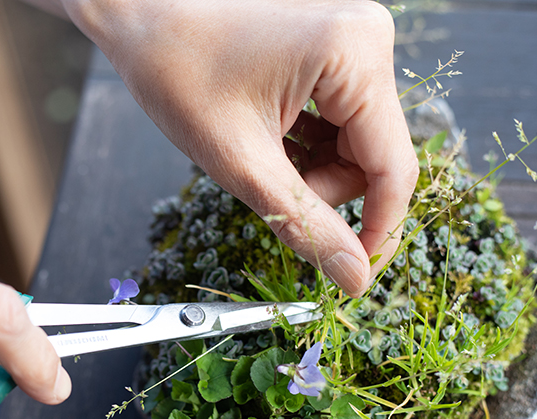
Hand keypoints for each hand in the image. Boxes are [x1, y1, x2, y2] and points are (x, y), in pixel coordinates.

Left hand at [60, 0, 418, 295]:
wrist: (143, 18)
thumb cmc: (177, 71)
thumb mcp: (241, 162)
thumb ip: (303, 223)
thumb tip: (353, 275)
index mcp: (354, 55)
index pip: (394, 166)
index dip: (379, 229)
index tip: (357, 274)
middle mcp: (367, 40)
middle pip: (375, 157)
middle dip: (326, 191)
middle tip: (270, 188)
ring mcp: (353, 42)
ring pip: (357, 144)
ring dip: (314, 171)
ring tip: (260, 158)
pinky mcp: (335, 50)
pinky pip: (341, 120)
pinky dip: (308, 147)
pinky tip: (270, 141)